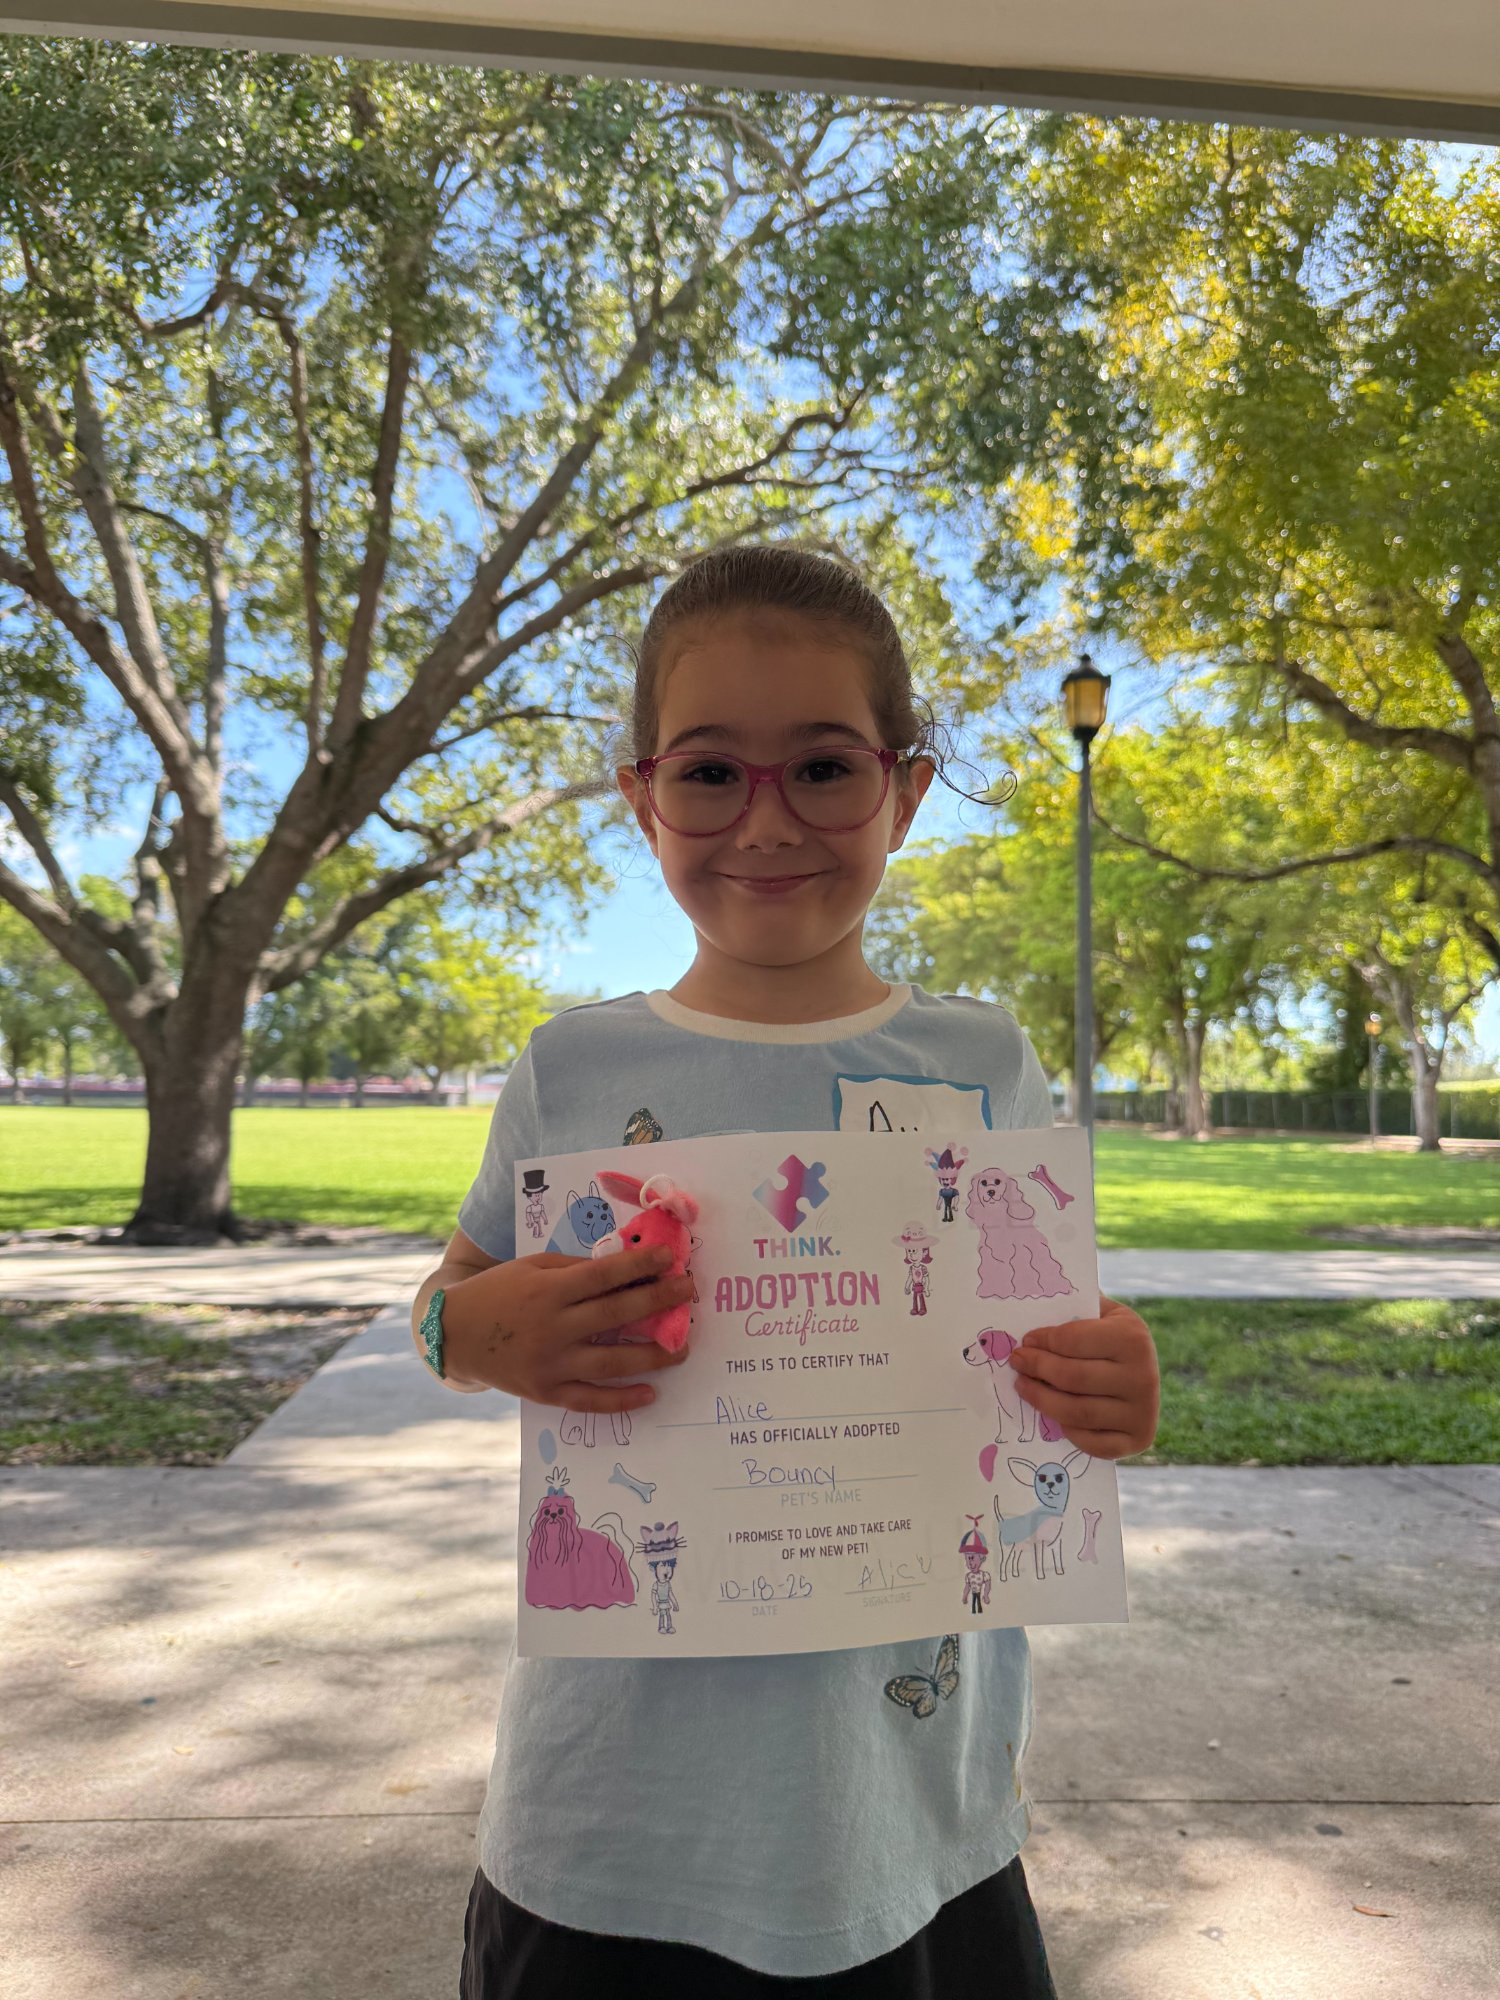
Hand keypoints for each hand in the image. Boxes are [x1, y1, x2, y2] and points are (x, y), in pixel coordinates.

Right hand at [442, 1243, 694, 1410]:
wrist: (455, 1334)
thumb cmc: (499, 1292)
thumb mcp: (532, 1268)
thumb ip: (575, 1268)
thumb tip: (624, 1268)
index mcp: (548, 1291)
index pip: (603, 1276)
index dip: (640, 1265)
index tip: (671, 1259)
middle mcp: (552, 1328)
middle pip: (615, 1315)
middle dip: (657, 1302)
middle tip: (689, 1294)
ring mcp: (550, 1364)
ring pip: (611, 1363)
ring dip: (652, 1355)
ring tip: (682, 1349)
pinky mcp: (547, 1393)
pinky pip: (590, 1400)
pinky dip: (622, 1400)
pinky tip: (650, 1393)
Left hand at [1006, 1295, 1159, 1458]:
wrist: (1145, 1374)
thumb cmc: (1113, 1338)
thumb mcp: (1103, 1313)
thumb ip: (1074, 1305)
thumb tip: (1029, 1293)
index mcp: (1133, 1338)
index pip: (1072, 1341)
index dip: (1042, 1341)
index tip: (1025, 1340)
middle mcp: (1143, 1377)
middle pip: (1072, 1378)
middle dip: (1037, 1368)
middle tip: (1017, 1362)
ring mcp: (1142, 1413)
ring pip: (1076, 1413)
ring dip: (1041, 1400)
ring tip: (1023, 1385)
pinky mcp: (1138, 1440)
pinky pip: (1091, 1442)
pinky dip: (1067, 1431)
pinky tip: (1053, 1415)